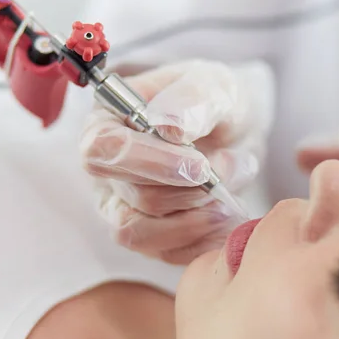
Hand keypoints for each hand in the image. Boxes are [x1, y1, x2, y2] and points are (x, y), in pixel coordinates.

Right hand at [80, 59, 274, 263]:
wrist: (236, 131)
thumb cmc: (216, 102)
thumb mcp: (215, 85)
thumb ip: (194, 98)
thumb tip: (169, 128)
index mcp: (107, 123)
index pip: (103, 151)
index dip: (150, 163)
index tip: (200, 165)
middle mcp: (107, 171)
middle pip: (131, 199)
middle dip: (189, 192)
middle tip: (232, 170)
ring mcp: (124, 208)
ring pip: (142, 234)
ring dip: (196, 220)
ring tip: (231, 197)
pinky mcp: (150, 237)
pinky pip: (168, 253)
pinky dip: (205, 239)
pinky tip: (228, 216)